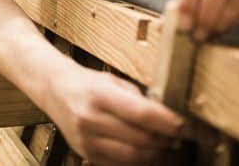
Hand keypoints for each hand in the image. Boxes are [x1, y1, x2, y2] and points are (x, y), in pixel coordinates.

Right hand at [46, 65, 183, 164]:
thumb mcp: (112, 81)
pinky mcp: (86, 154)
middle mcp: (91, 119)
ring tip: (162, 144)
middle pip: (141, 139)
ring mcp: (87, 140)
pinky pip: (120, 165)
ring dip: (154, 153)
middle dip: (165, 139)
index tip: (184, 125)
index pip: (141, 114)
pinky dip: (137, 161)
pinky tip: (143, 151)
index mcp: (99, 95)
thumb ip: (138, 99)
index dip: (168, 122)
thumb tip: (168, 116)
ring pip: (133, 157)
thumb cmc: (86, 83)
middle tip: (177, 136)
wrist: (54, 90)